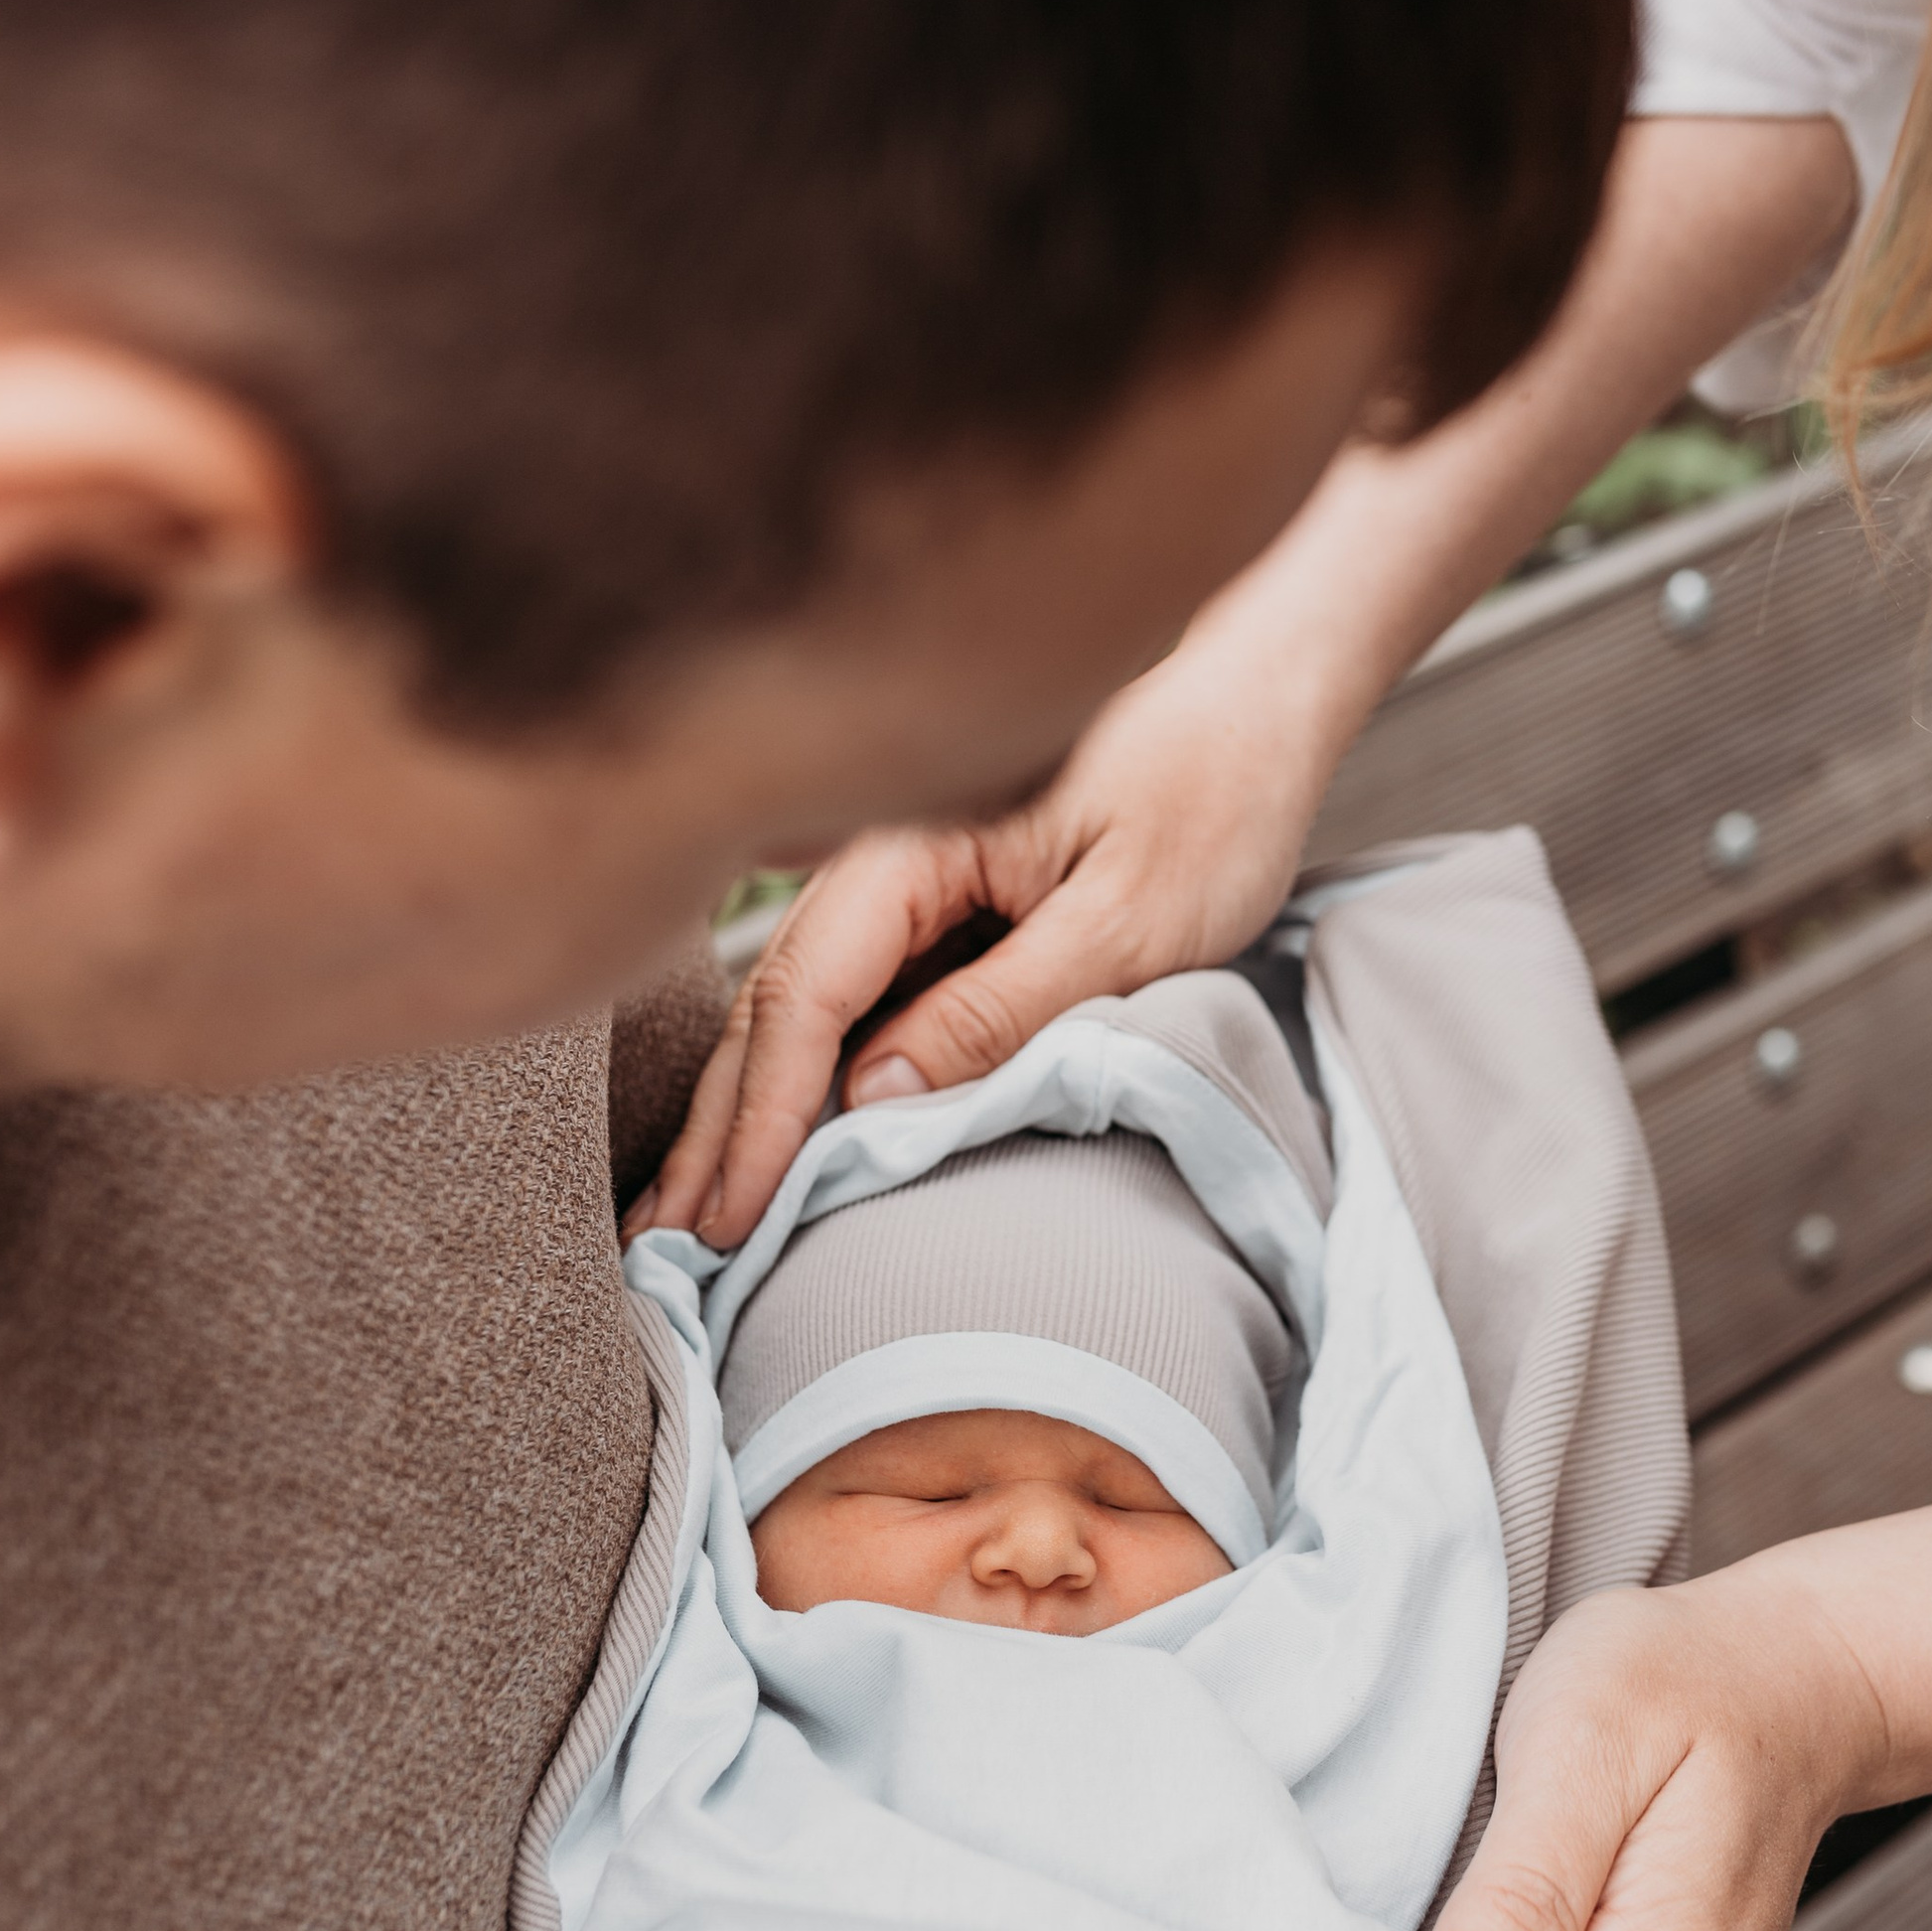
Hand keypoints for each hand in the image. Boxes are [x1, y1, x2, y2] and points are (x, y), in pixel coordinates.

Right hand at [634, 599, 1358, 1245]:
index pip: (803, 997)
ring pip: (804, 1004)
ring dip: (747, 1107)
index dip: (757, 1118)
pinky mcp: (947, 900)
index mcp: (913, 844)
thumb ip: (1001, 1010)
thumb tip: (872, 1101)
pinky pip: (857, 996)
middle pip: (774, 1005)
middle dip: (715, 1127)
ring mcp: (910, 879)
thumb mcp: (1127, 920)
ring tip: (689, 1211)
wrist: (1269, 686)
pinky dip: (812, 1071)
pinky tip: (783, 1134)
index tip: (723, 1215)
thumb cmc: (1216, 788)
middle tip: (662, 1243)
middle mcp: (885, 856)